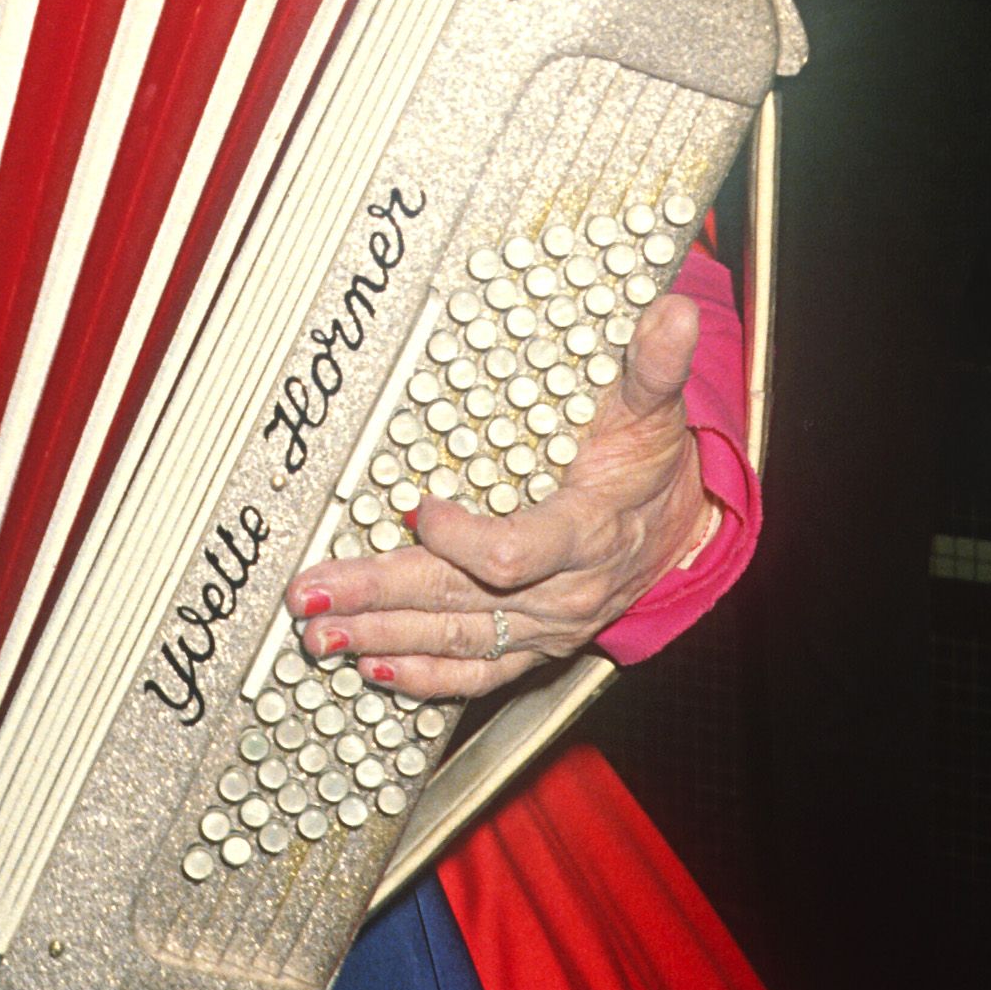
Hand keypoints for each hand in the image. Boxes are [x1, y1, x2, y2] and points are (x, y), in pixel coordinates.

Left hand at [284, 290, 711, 699]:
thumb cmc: (651, 463)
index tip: (418, 506)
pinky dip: (424, 676)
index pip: (516, 554)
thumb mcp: (654, 408)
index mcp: (589, 533)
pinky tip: (374, 668)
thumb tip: (674, 313)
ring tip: (320, 632)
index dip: (461, 540)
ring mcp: (547, 625)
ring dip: (383, 638)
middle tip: (311, 594)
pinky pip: (477, 673)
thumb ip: (653, 365)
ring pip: (459, 642)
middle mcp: (565, 591)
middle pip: (462, 603)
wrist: (679, 528)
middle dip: (380, 597)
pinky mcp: (534, 643)